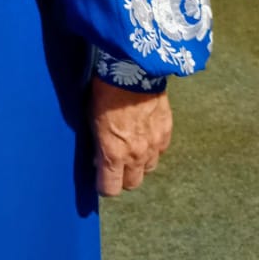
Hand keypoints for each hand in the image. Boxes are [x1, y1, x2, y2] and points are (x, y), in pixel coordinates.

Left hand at [90, 79, 171, 195]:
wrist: (132, 70)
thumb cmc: (105, 93)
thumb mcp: (92, 121)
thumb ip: (98, 146)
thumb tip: (99, 160)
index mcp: (114, 154)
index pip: (110, 189)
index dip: (104, 186)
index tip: (100, 177)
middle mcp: (136, 155)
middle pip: (132, 184)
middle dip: (122, 176)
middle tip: (116, 162)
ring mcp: (154, 145)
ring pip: (148, 169)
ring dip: (139, 163)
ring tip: (131, 147)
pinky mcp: (166, 132)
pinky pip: (160, 151)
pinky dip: (152, 147)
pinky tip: (144, 134)